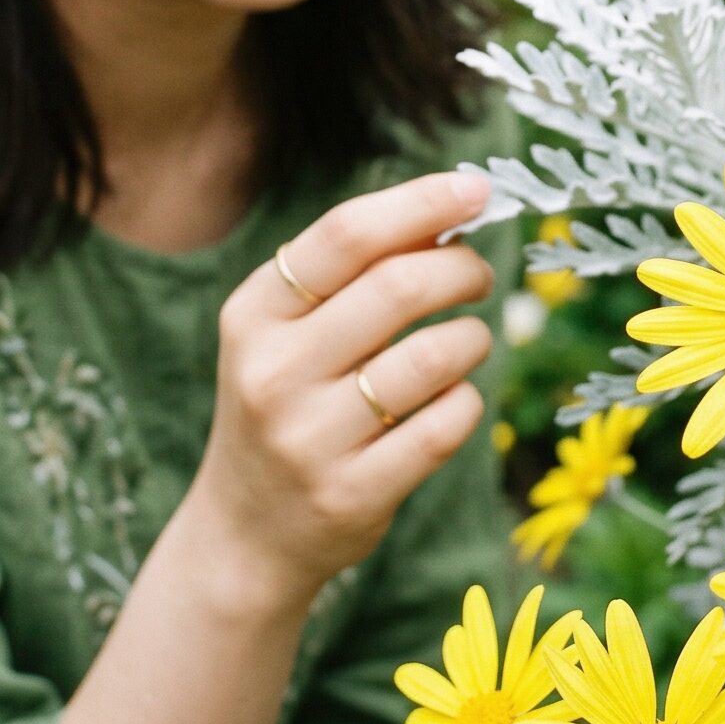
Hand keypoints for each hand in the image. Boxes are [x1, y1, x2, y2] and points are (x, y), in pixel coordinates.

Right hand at [190, 169, 495, 611]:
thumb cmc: (288, 404)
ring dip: (473, 337)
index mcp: (254, 313)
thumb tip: (449, 209)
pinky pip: (446, 426)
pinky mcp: (352, 495)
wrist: (244, 534)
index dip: (422, 202)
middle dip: (462, 268)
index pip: (345, 235)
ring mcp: (309, 439)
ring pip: (432, 358)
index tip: (478, 189)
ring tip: (468, 340)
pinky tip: (453, 400)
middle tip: (480, 274)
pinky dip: (468, 401)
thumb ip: (354, 272)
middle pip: (398, 287)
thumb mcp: (288, 332)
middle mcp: (273, 372)